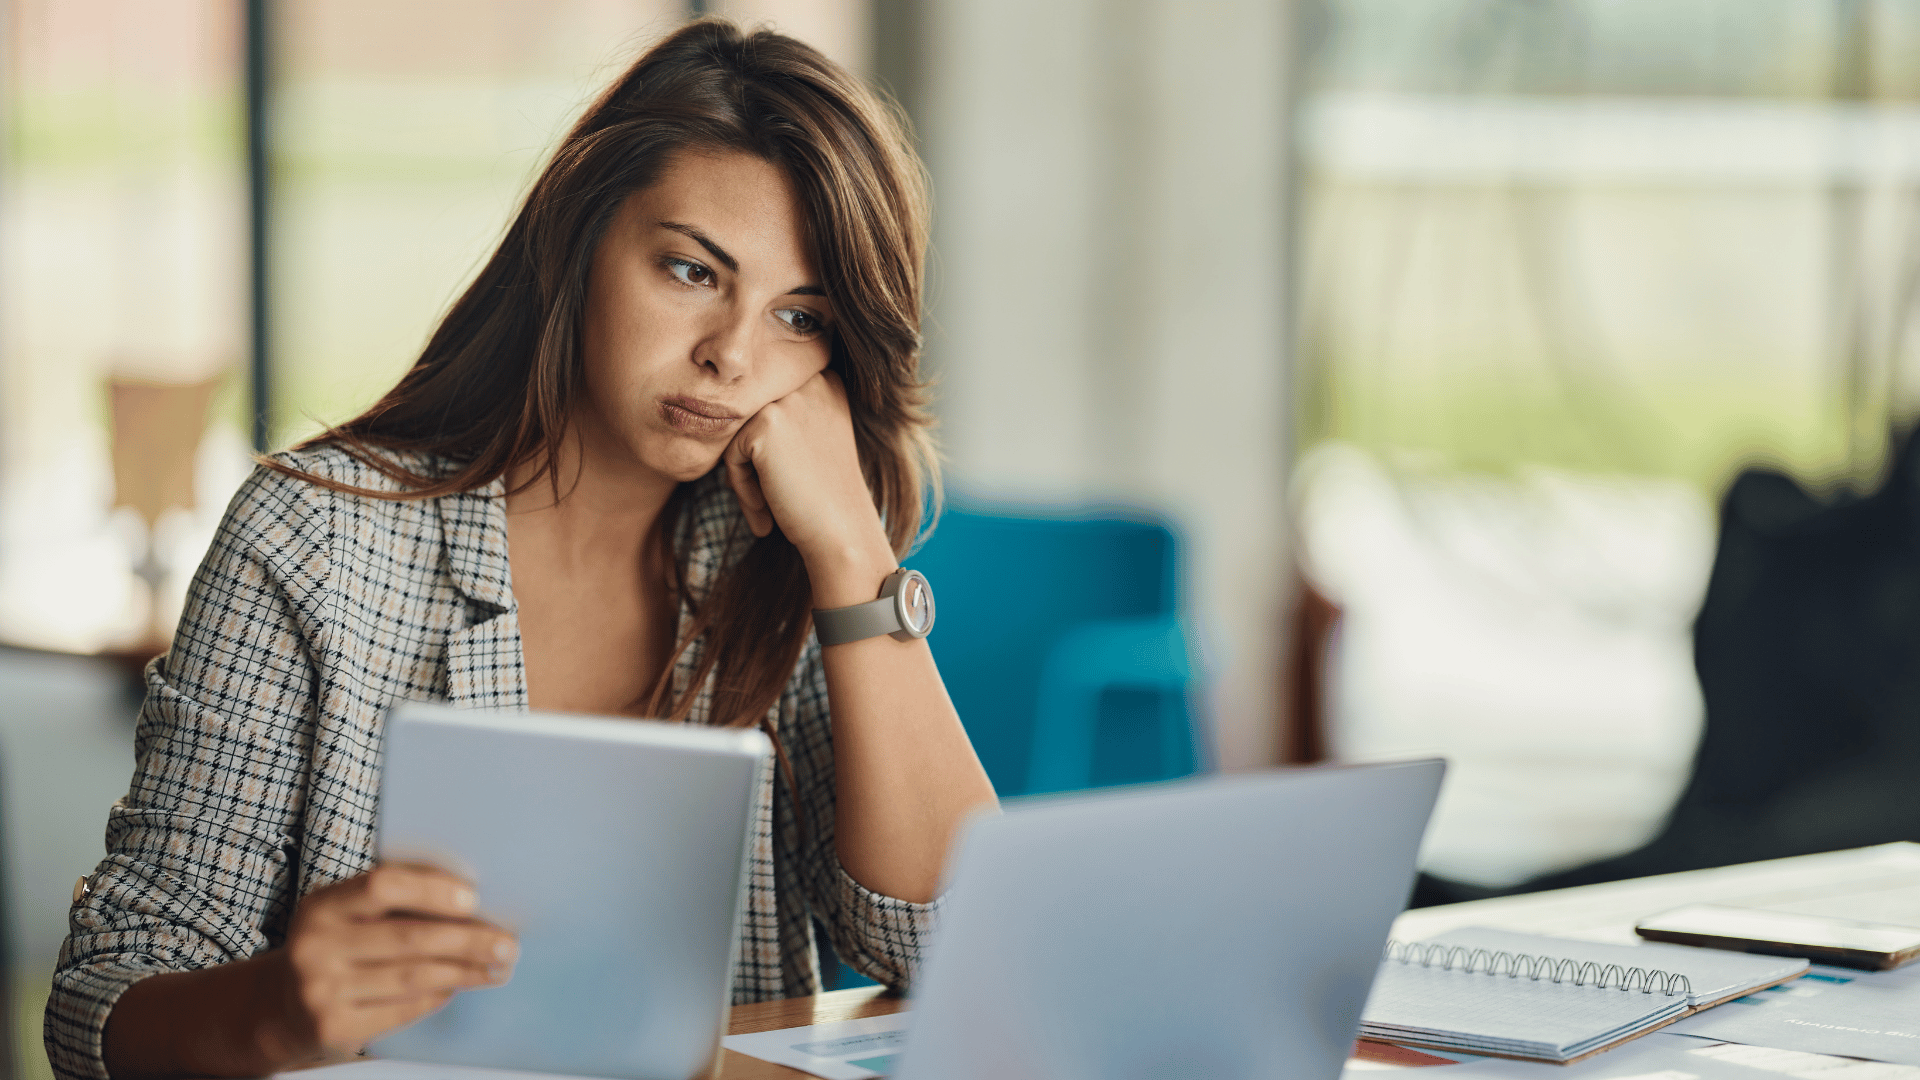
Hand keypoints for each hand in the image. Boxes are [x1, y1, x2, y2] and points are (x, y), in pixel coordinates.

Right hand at [262, 862, 516, 1059]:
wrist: (277, 1007)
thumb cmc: (334, 947)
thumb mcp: (345, 916)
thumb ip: (393, 902)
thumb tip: (471, 900)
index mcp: (322, 905)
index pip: (383, 885)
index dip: (432, 890)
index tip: (475, 898)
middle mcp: (316, 945)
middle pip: (409, 938)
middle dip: (468, 939)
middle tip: (508, 943)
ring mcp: (321, 990)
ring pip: (413, 977)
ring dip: (465, 972)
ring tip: (498, 968)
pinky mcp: (332, 1027)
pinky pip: (402, 1009)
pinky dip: (437, 997)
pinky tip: (458, 988)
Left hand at [721, 371, 897, 605]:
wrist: (843, 530)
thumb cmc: (827, 493)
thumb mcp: (817, 435)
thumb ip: (788, 413)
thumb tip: (729, 410)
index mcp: (826, 378)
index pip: (770, 404)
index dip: (771, 446)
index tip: (785, 479)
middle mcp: (810, 380)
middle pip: (754, 416)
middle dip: (755, 461)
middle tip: (770, 501)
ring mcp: (787, 399)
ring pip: (739, 434)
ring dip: (746, 475)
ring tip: (766, 509)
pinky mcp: (765, 424)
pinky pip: (731, 453)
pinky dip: (741, 486)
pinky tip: (766, 510)